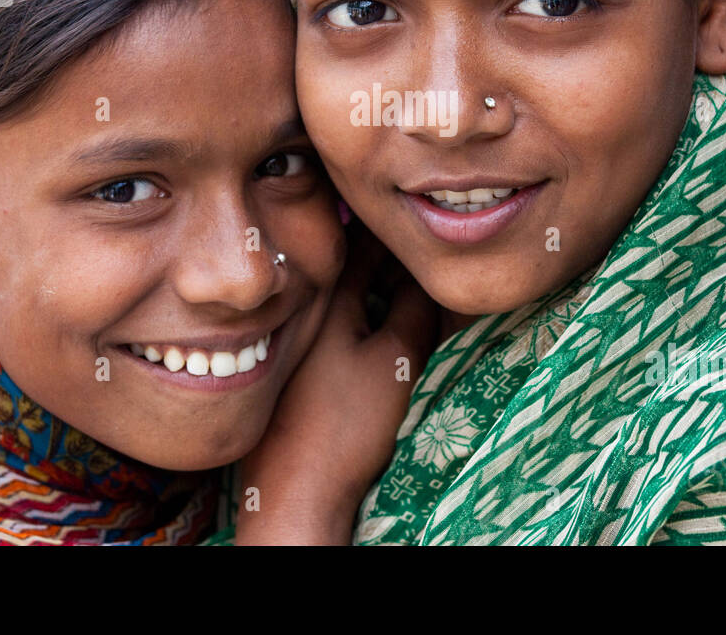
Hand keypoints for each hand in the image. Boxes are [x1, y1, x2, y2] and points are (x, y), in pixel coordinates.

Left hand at [235, 229, 436, 543]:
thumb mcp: (395, 360)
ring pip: (342, 300)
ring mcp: (297, 343)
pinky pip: (333, 327)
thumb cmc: (346, 424)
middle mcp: (304, 314)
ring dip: (372, 291)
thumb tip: (428, 272)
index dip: (396, 236)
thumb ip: (414, 309)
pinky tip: (378, 335)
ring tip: (408, 291)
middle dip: (386, 260)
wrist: (296, 492)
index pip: (362, 244)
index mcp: (325, 300)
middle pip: (350, 269)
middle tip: (423, 260)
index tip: (422, 234)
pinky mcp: (296, 372)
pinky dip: (358, 320)